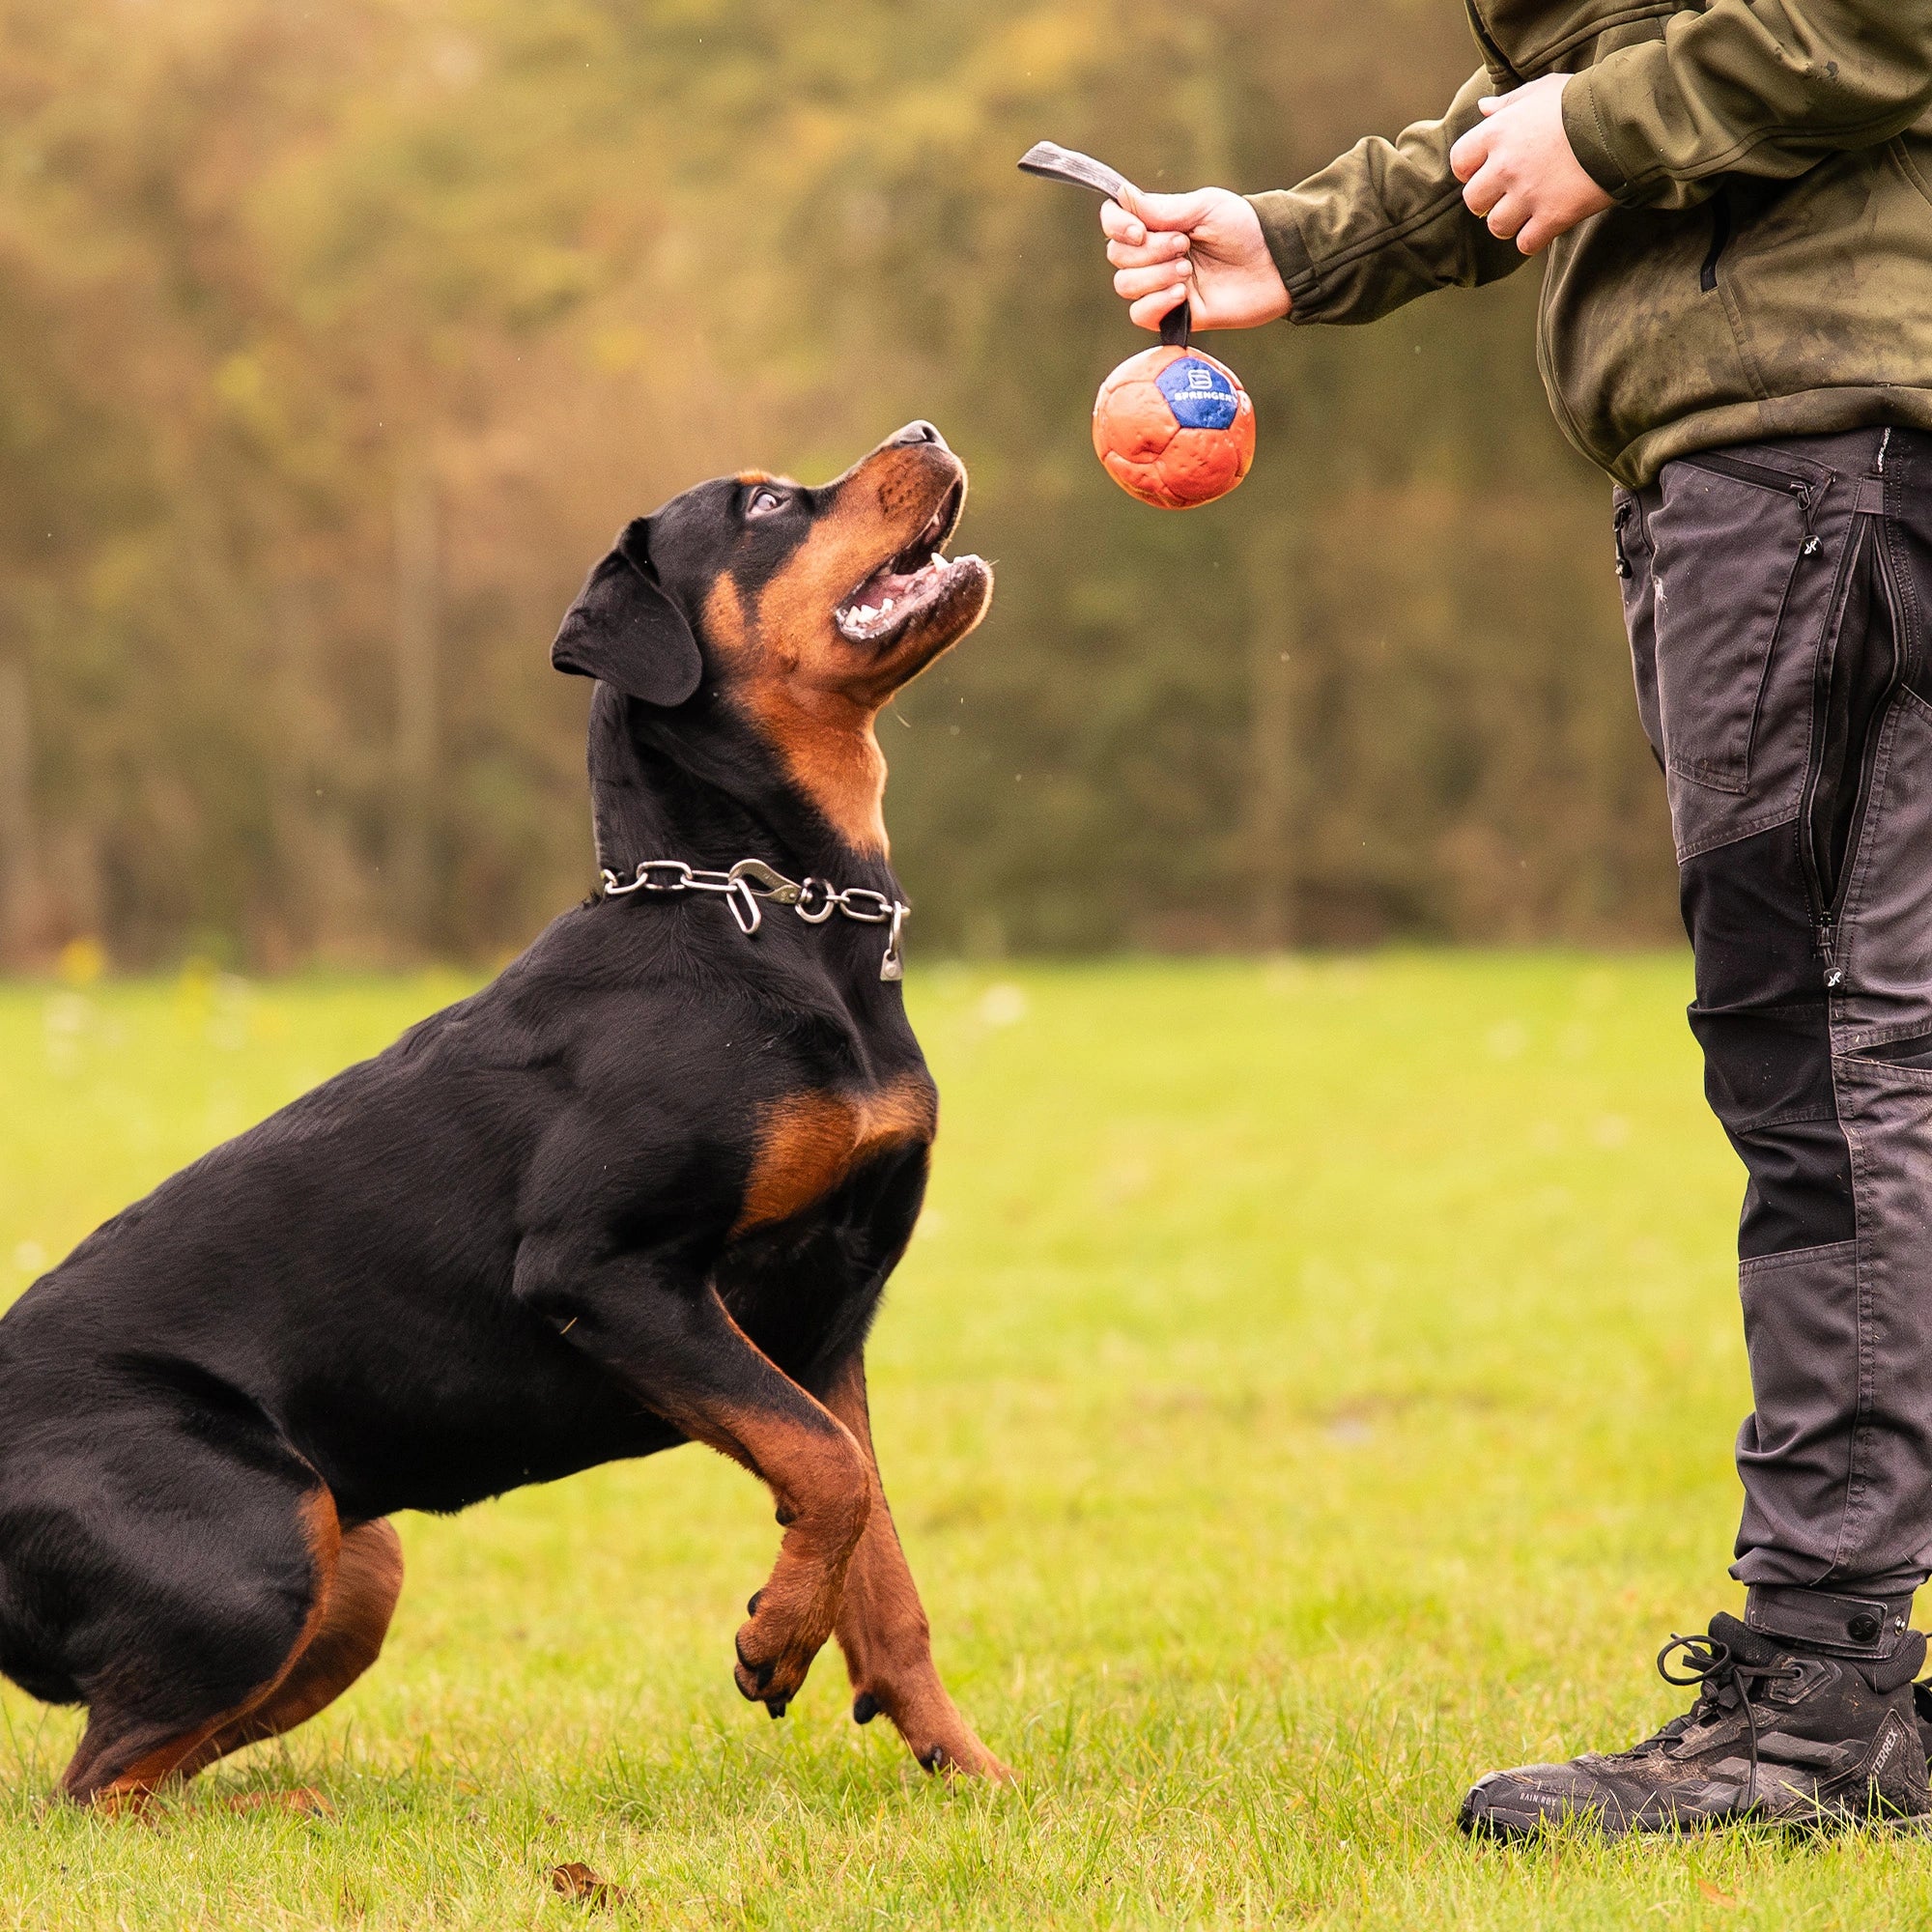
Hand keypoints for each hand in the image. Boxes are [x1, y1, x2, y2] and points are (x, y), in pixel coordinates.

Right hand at [1101, 185, 1291, 331]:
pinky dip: (1156, 303)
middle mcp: (1154, 255)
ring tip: (1188, 271)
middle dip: (1149, 251)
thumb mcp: (1204, 207)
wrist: (1275, 265)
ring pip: (1125, 285)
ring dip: (1155, 276)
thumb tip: (1121, 195)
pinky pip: (1140, 315)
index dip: (1118, 226)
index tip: (1140, 230)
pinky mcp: (1174, 314)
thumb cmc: (1245, 229)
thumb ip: (1161, 208)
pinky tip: (1183, 294)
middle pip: (1117, 256)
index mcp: (1158, 224)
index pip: (1114, 223)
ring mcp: (1162, 286)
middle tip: (1185, 246)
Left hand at [1449, 74, 1612, 254]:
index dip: (1470, 170)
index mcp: (1498, 133)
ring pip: (1497, 226)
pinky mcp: (1551, 216)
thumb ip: (1510, 104)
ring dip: (1509, 223)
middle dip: (1488, 200)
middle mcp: (1506, 166)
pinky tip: (1545, 225)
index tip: (1485, 170)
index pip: (1460, 162)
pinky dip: (1532, 239)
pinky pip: (1525, 244)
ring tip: (1528, 211)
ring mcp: (1527, 194)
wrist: (1622, 120)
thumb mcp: (1543, 90)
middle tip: (1508, 194)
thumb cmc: (1583, 100)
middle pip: (1474, 200)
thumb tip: (1483, 110)